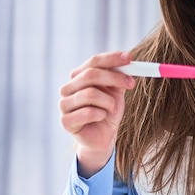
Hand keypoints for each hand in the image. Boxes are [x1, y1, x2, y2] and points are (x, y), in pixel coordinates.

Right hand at [59, 51, 135, 176]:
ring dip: (109, 102)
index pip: (93, 61)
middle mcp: (67, 88)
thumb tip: (128, 59)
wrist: (103, 137)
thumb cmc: (108, 111)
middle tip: (131, 83)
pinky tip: (101, 118)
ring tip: (111, 109)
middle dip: (114, 78)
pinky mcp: (65, 121)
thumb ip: (118, 75)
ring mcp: (64, 104)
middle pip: (90, 75)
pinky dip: (101, 114)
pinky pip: (88, 112)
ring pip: (91, 94)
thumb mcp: (115, 90)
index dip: (112, 58)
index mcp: (78, 76)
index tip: (130, 58)